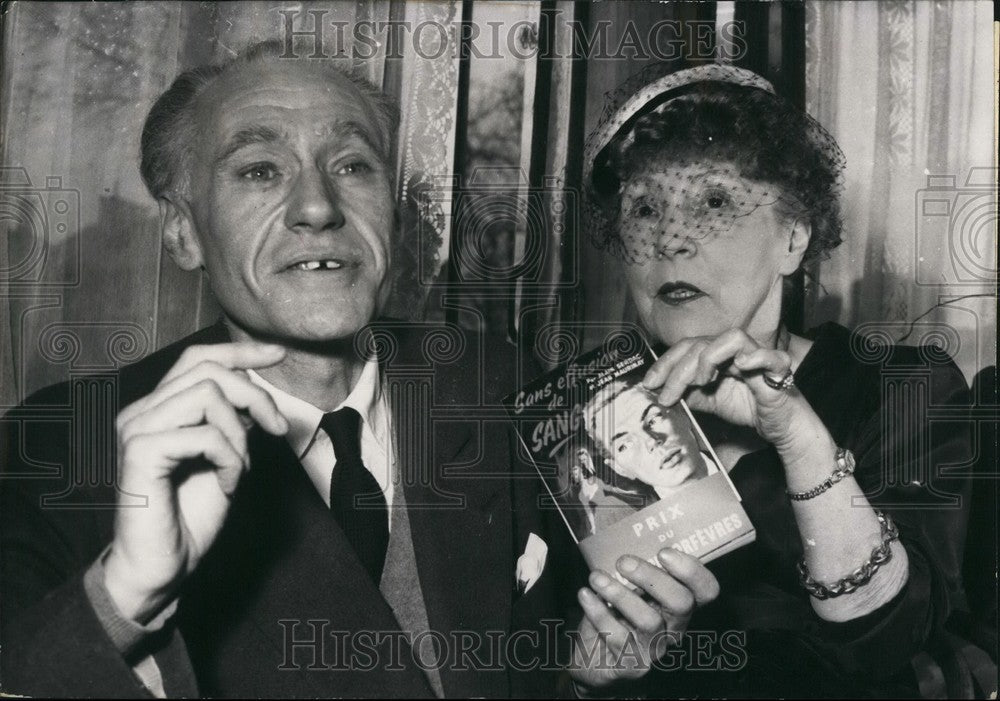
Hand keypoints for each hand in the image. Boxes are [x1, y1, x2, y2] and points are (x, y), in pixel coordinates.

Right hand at [104, 343, 288, 622]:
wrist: (162, 568)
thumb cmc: (190, 518)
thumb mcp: (223, 459)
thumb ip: (231, 423)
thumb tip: (254, 392)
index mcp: (157, 409)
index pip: (197, 358)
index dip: (241, 351)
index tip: (279, 354)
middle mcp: (141, 412)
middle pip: (209, 370)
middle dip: (255, 395)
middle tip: (276, 430)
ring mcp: (136, 429)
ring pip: (209, 394)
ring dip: (240, 434)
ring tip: (239, 469)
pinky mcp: (140, 452)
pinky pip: (205, 435)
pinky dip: (230, 459)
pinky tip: (227, 485)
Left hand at [569, 549, 718, 690]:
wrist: (591, 660)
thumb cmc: (612, 615)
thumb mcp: (627, 589)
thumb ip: (634, 566)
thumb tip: (622, 528)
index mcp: (677, 605)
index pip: (706, 590)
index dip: (692, 571)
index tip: (664, 551)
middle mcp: (672, 628)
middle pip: (681, 603)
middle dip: (653, 578)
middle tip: (623, 562)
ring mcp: (654, 649)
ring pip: (648, 621)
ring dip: (620, 594)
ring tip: (596, 577)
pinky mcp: (631, 666)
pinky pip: (618, 638)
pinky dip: (599, 613)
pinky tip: (585, 595)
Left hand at [641, 328, 819, 450]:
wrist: (782, 427)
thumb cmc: (750, 407)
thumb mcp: (709, 401)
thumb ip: (688, 393)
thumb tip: (661, 391)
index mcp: (718, 354)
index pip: (687, 347)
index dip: (665, 363)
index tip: (648, 383)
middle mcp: (735, 350)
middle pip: (701, 343)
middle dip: (676, 368)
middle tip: (664, 393)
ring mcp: (757, 356)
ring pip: (731, 338)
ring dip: (709, 357)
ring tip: (702, 380)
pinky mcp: (779, 370)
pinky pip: (770, 356)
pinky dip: (756, 357)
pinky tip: (742, 365)